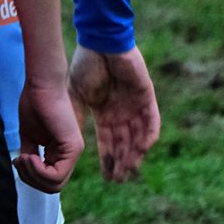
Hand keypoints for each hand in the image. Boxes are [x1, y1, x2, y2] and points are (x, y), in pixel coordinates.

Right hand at [15, 79, 84, 193]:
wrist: (41, 84)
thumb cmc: (34, 103)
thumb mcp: (29, 135)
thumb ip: (31, 153)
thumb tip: (24, 170)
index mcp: (60, 152)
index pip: (49, 180)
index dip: (30, 176)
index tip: (18, 159)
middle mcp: (70, 154)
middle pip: (52, 187)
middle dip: (31, 179)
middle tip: (19, 161)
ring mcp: (74, 152)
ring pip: (55, 185)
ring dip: (33, 175)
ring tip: (24, 157)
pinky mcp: (73, 147)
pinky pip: (57, 175)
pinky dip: (39, 171)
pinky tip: (30, 156)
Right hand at [68, 44, 160, 181]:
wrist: (99, 43)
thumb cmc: (85, 65)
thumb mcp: (75, 96)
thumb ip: (77, 118)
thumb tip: (71, 144)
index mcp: (105, 112)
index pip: (108, 141)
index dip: (108, 159)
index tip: (106, 178)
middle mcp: (121, 112)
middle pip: (124, 143)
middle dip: (122, 162)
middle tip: (118, 180)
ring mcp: (135, 105)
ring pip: (138, 136)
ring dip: (134, 154)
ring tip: (128, 170)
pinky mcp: (147, 97)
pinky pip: (152, 121)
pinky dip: (148, 136)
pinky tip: (141, 149)